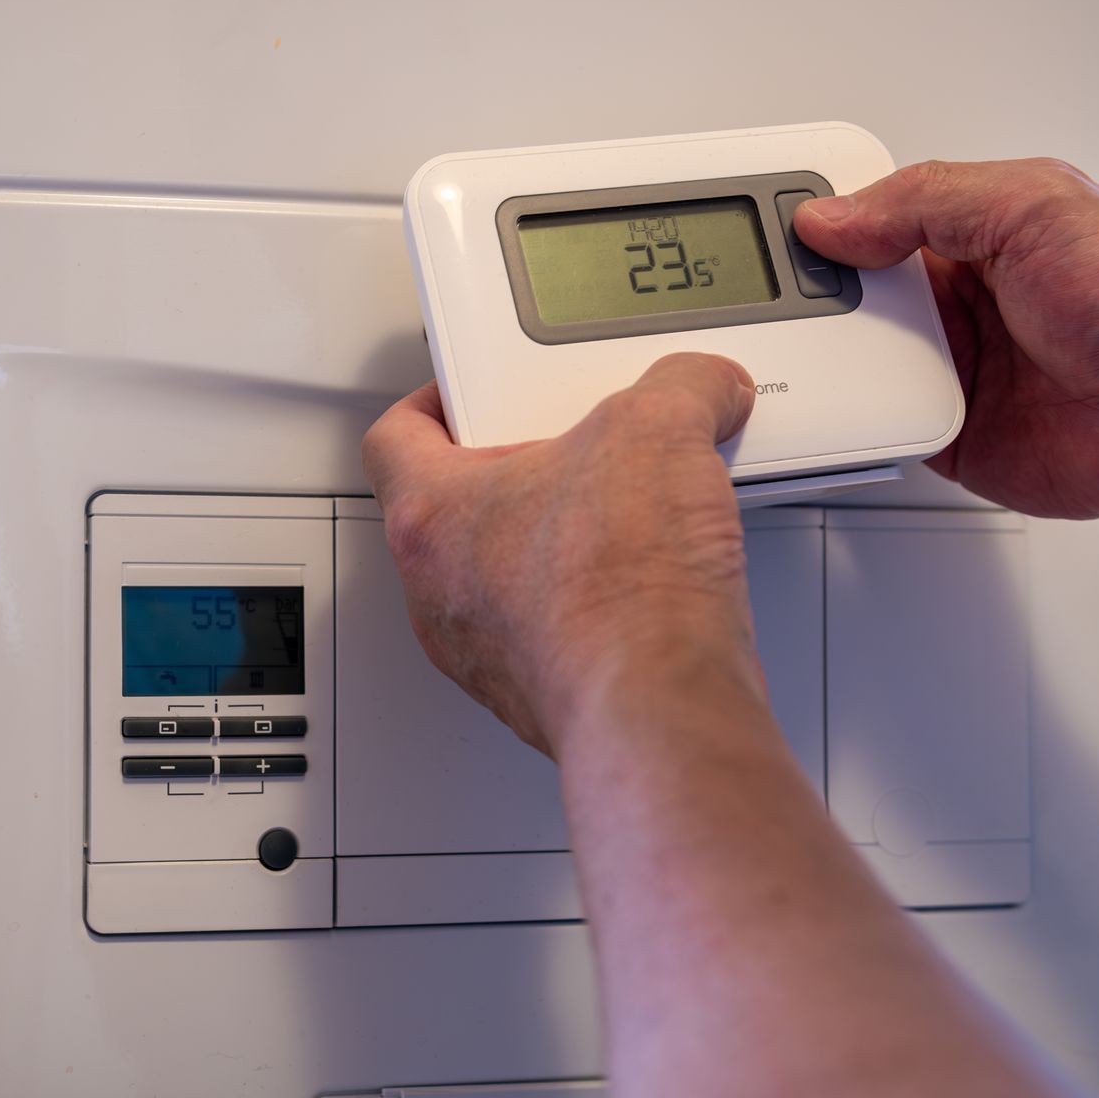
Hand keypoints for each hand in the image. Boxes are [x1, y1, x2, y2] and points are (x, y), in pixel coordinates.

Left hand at [361, 354, 759, 755]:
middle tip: (576, 451)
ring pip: (506, 581)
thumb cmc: (617, 594)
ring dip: (559, 550)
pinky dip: (597, 609)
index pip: (396, 438)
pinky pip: (556, 636)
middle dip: (523, 476)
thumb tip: (702, 387)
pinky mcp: (542, 695)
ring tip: (628, 521)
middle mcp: (442, 594)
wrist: (658, 709)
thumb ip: (680, 388)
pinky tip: (653, 587)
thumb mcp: (658, 430)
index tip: (474, 391)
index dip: (436, 402)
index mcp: (431, 516)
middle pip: (460, 511)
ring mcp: (486, 655)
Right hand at [796, 158, 1098, 518]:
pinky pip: (871, 421)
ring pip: (848, 357)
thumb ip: (931, 199)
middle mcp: (954, 295)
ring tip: (792, 350)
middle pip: (844, 288)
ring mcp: (946, 364)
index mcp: (971, 228)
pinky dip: (847, 417)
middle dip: (807, 292)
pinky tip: (833, 405)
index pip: (867, 211)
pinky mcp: (942, 430)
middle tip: (772, 296)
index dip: (818, 215)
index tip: (770, 221)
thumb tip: (838, 214)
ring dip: (824, 356)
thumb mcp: (1037, 207)